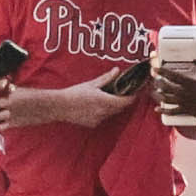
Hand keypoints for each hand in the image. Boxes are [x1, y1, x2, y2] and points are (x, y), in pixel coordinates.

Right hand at [0, 76, 132, 129]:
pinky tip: (96, 106)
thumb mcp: (92, 84)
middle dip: (123, 101)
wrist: (60, 106)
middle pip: (120, 108)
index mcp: (105, 101)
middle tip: (124, 92)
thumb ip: (106, 78)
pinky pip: (103, 117)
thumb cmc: (74, 93)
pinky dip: (103, 112)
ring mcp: (99, 119)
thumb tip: (117, 70)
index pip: (126, 102)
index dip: (132, 97)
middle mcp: (104, 112)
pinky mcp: (93, 124)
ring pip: (112, 113)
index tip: (135, 92)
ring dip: (113, 106)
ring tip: (109, 97)